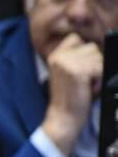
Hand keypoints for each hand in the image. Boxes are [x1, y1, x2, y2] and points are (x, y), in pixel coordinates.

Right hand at [41, 33, 102, 155]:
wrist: (63, 117)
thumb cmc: (71, 97)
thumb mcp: (70, 72)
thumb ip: (78, 58)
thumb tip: (98, 47)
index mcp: (55, 55)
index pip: (76, 39)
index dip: (85, 52)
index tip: (84, 68)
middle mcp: (59, 56)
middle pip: (92, 48)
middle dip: (95, 64)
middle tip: (85, 81)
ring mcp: (67, 63)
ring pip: (98, 57)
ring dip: (99, 72)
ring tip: (88, 86)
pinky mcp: (77, 72)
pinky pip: (100, 68)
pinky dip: (100, 80)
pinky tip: (90, 89)